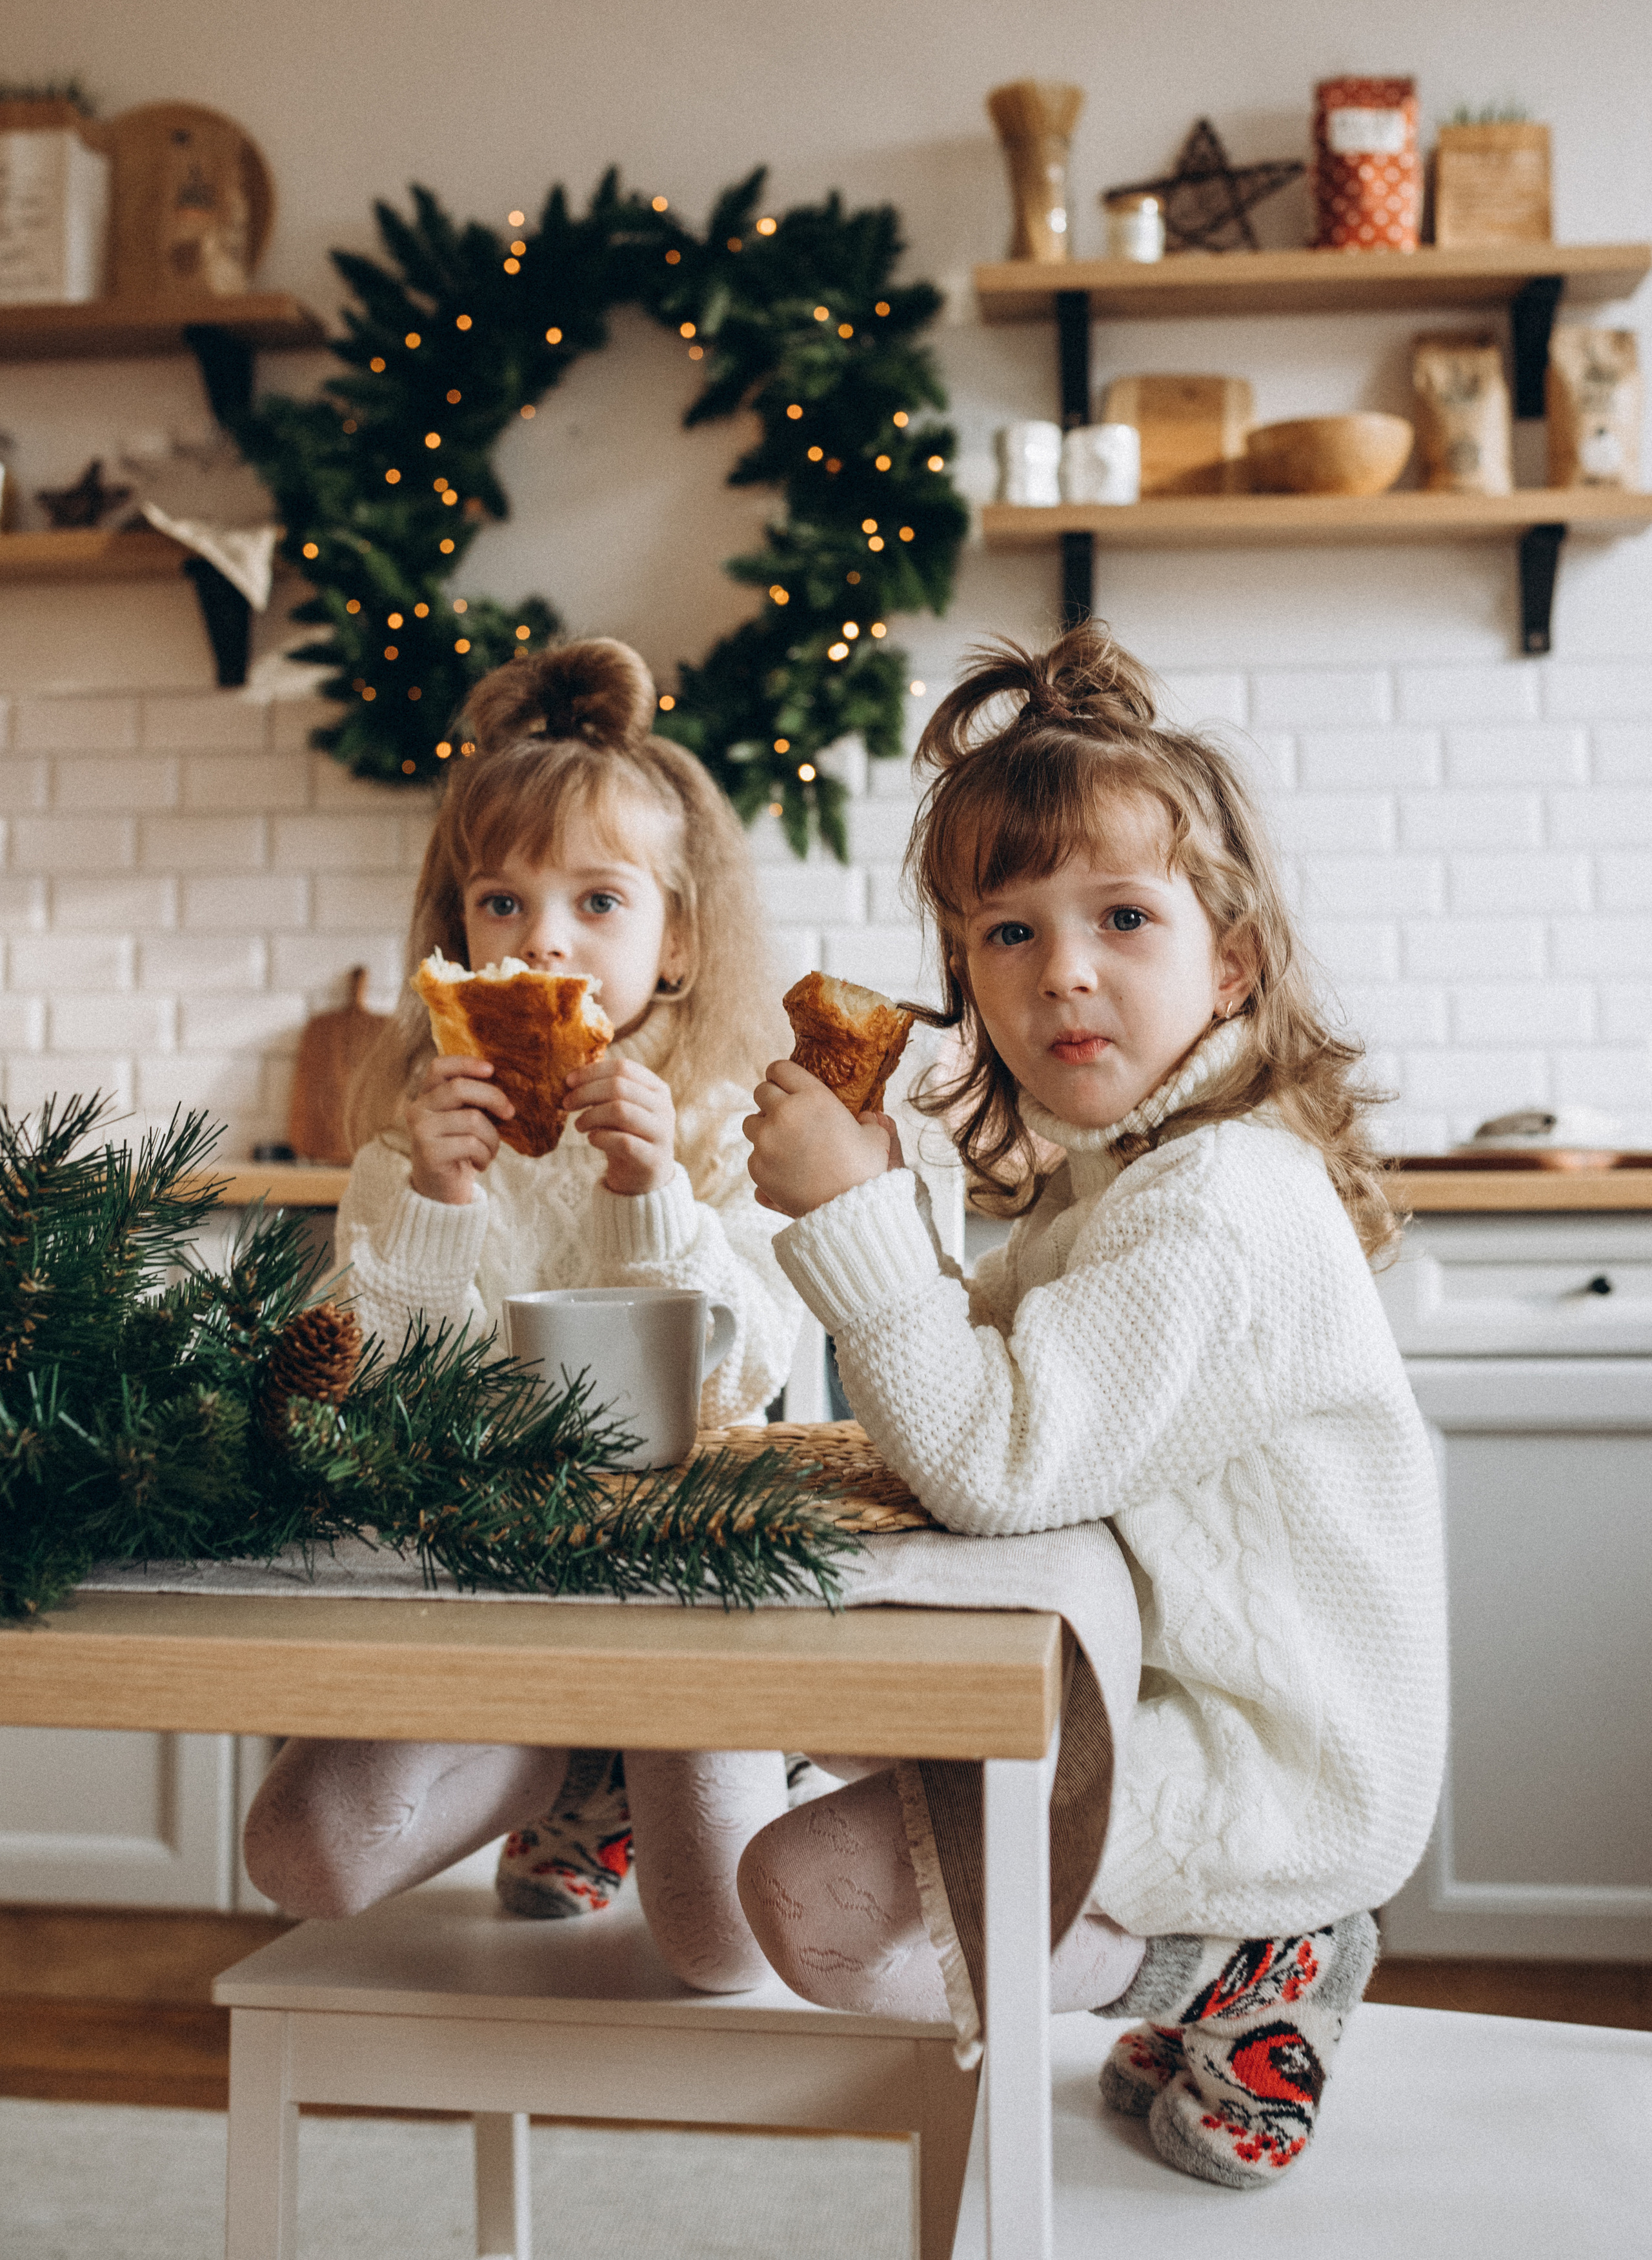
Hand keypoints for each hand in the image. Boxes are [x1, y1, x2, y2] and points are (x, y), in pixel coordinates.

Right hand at [406, 1055, 512, 1205]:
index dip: (466, 1063)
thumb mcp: (463, 1121)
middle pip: (460, 1088)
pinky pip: (471, 1144)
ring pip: (472, 1119)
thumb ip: (472, 1100)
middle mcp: (417, 1110)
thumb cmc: (459, 1151)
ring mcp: (421, 1131)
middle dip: (493, 1098)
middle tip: (510, 1113)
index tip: (491, 1069)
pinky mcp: (429, 1153)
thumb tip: (505, 1084)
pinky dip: (485, 1155)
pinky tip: (480, 1164)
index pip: (439, 1067)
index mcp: (426, 1097)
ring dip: (492, 1138)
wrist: (441, 1192)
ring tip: (489, 1151)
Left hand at [566, 1055, 676, 1195]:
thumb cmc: (626, 1136)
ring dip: (591, 1116)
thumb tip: (572, 1079)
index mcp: (657, 1088)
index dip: (592, 1071)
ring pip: (620, 1111)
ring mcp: (661, 1133)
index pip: (623, 1067)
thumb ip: (605, 1091)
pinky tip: (592, 1139)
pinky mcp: (653, 1158)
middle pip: (619, 1086)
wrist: (643, 1177)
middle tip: (567, 1103)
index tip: (568, 1081)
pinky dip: (600, 1138)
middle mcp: (664, 1107)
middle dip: (586, 1092)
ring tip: (579, 1125)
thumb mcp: (620, 1108)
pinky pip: (622, 1142)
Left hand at [744, 1059, 900, 1218]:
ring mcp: (766, 1141)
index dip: (781, 1074)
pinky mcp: (758, 1168)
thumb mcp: (877, 1139)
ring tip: (782, 1143)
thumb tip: (871, 1118)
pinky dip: (764, 1160)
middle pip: (761, 1092)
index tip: (784, 1082)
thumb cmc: (866, 1172)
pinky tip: (784, 1169)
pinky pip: (753, 1156)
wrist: (849, 1211)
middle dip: (771, 1100)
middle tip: (784, 1113)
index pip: (779, 1068)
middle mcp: (784, 1114)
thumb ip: (871, 1122)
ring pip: (750, 1123)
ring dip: (764, 1128)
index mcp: (812, 1097)